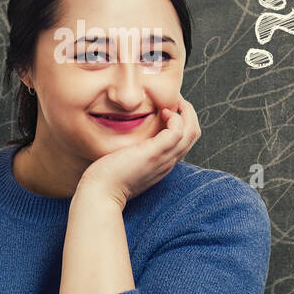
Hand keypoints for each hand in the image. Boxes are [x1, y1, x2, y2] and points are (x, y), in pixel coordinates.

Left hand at [76, 95, 201, 206]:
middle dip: (188, 113)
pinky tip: (162, 112)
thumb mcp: (126, 162)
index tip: (169, 109)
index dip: (182, 123)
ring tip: (174, 101)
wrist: (100, 193)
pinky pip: (177, 131)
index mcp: (162, 164)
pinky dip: (175, 118)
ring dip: (186, 112)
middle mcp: (168, 162)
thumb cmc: (107, 178)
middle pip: (193, 135)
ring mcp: (163, 158)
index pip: (184, 142)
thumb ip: (133, 152)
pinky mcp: (154, 153)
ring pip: (191, 132)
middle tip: (176, 100)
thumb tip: (127, 140)